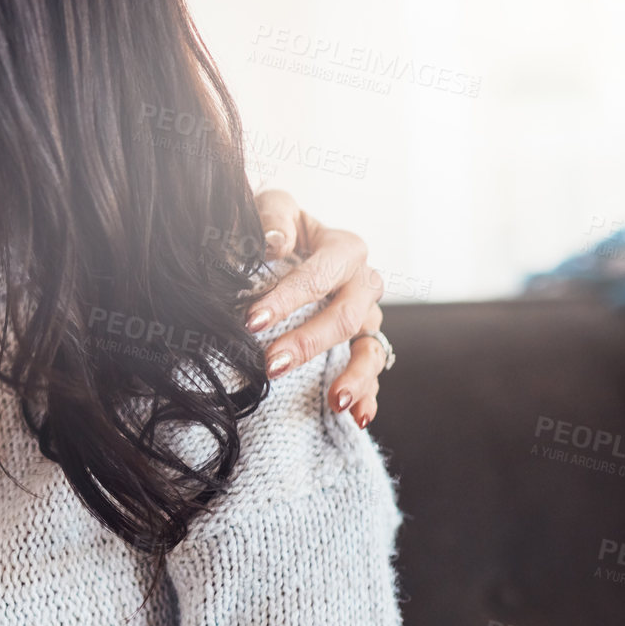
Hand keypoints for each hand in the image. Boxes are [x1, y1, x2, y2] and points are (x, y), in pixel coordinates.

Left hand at [244, 190, 387, 427]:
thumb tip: (275, 244)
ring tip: (333, 400)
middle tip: (270, 364)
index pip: (318, 276)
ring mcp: (369, 316)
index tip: (251, 322)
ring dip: (354, 376)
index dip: (286, 299)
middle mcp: (364, 283)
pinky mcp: (364, 343)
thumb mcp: (272, 208)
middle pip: (345, 316)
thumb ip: (273, 218)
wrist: (286, 244)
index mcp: (343, 248)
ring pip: (370, 348)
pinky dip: (368, 394)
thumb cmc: (276, 225)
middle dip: (308, 342)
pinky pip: (373, 371)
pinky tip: (357, 417)